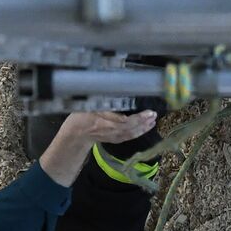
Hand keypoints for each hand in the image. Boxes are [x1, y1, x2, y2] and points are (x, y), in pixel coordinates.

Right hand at [38, 110, 157, 186]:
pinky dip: (138, 133)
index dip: (139, 118)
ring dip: (144, 128)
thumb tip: (116, 91)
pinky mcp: (115, 140)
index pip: (126, 121)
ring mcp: (113, 137)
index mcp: (104, 122)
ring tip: (153, 121)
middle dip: (144, 122)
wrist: (76, 133)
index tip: (149, 112)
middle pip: (132, 128)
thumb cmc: (81, 116)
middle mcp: (111, 131)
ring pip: (132, 134)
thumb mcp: (90, 106)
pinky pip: (129, 137)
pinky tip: (145, 128)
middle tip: (154, 115)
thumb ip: (104, 102)